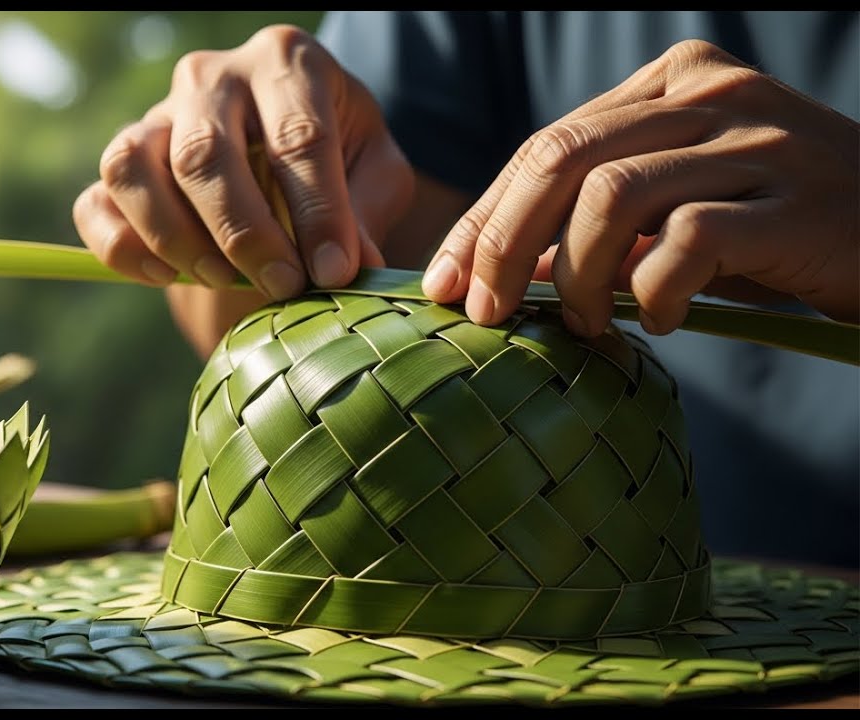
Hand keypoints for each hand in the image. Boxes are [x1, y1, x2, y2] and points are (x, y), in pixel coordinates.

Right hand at [73, 25, 413, 299]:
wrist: (283, 145)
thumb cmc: (337, 153)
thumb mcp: (374, 169)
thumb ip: (367, 212)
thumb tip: (353, 268)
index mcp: (284, 61)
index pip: (296, 138)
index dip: (316, 214)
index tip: (332, 273)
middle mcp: (210, 75)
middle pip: (204, 153)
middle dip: (243, 233)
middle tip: (281, 286)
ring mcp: (156, 114)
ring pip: (133, 168)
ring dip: (174, 237)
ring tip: (223, 279)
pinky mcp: (123, 160)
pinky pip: (96, 202)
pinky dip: (123, 247)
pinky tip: (168, 276)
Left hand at [421, 39, 859, 334]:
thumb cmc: (775, 230)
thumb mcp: (680, 207)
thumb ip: (597, 221)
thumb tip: (501, 269)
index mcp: (672, 81)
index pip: (547, 145)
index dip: (485, 217)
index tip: (447, 280)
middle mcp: (711, 95)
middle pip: (561, 158)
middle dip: (503, 243)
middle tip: (487, 311)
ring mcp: (757, 140)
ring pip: (612, 197)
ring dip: (579, 276)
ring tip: (590, 324)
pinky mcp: (795, 199)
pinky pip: (686, 241)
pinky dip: (655, 291)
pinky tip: (665, 319)